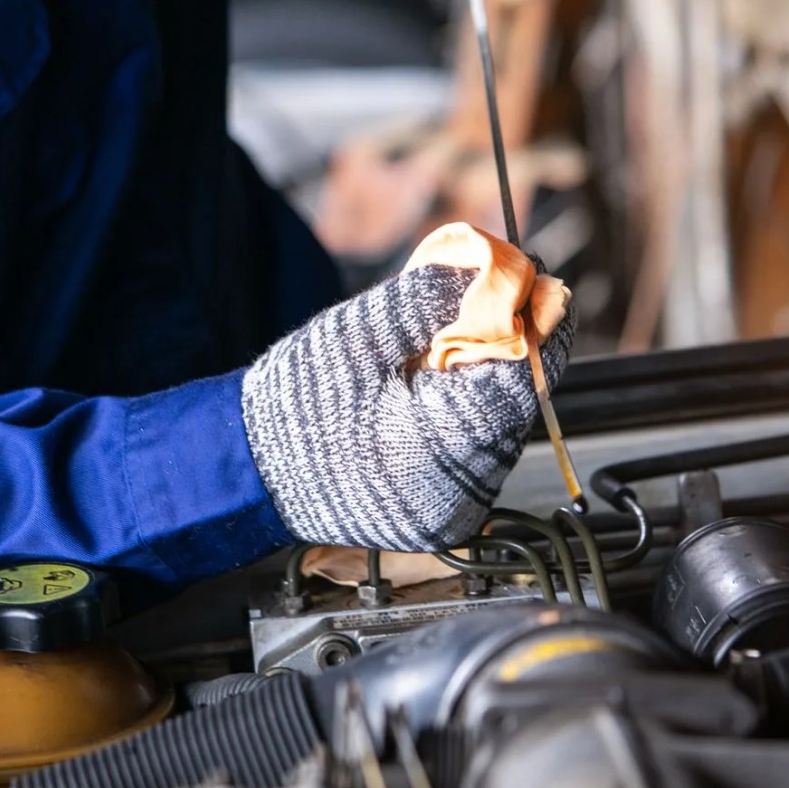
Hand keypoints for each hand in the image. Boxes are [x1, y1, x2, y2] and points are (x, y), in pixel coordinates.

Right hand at [240, 261, 575, 551]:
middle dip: (511, 347)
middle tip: (497, 297)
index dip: (538, 324)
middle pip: (517, 405)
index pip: (522, 378)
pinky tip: (436, 388)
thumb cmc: (294, 404)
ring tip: (451, 344)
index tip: (539, 280)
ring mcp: (454, 513)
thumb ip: (433, 299)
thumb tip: (495, 269)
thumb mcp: (360, 332)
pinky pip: (475, 456)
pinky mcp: (443, 518)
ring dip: (487, 381)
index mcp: (440, 450)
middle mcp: (460, 495)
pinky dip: (466, 416)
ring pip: (499, 430)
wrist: (248, 468)